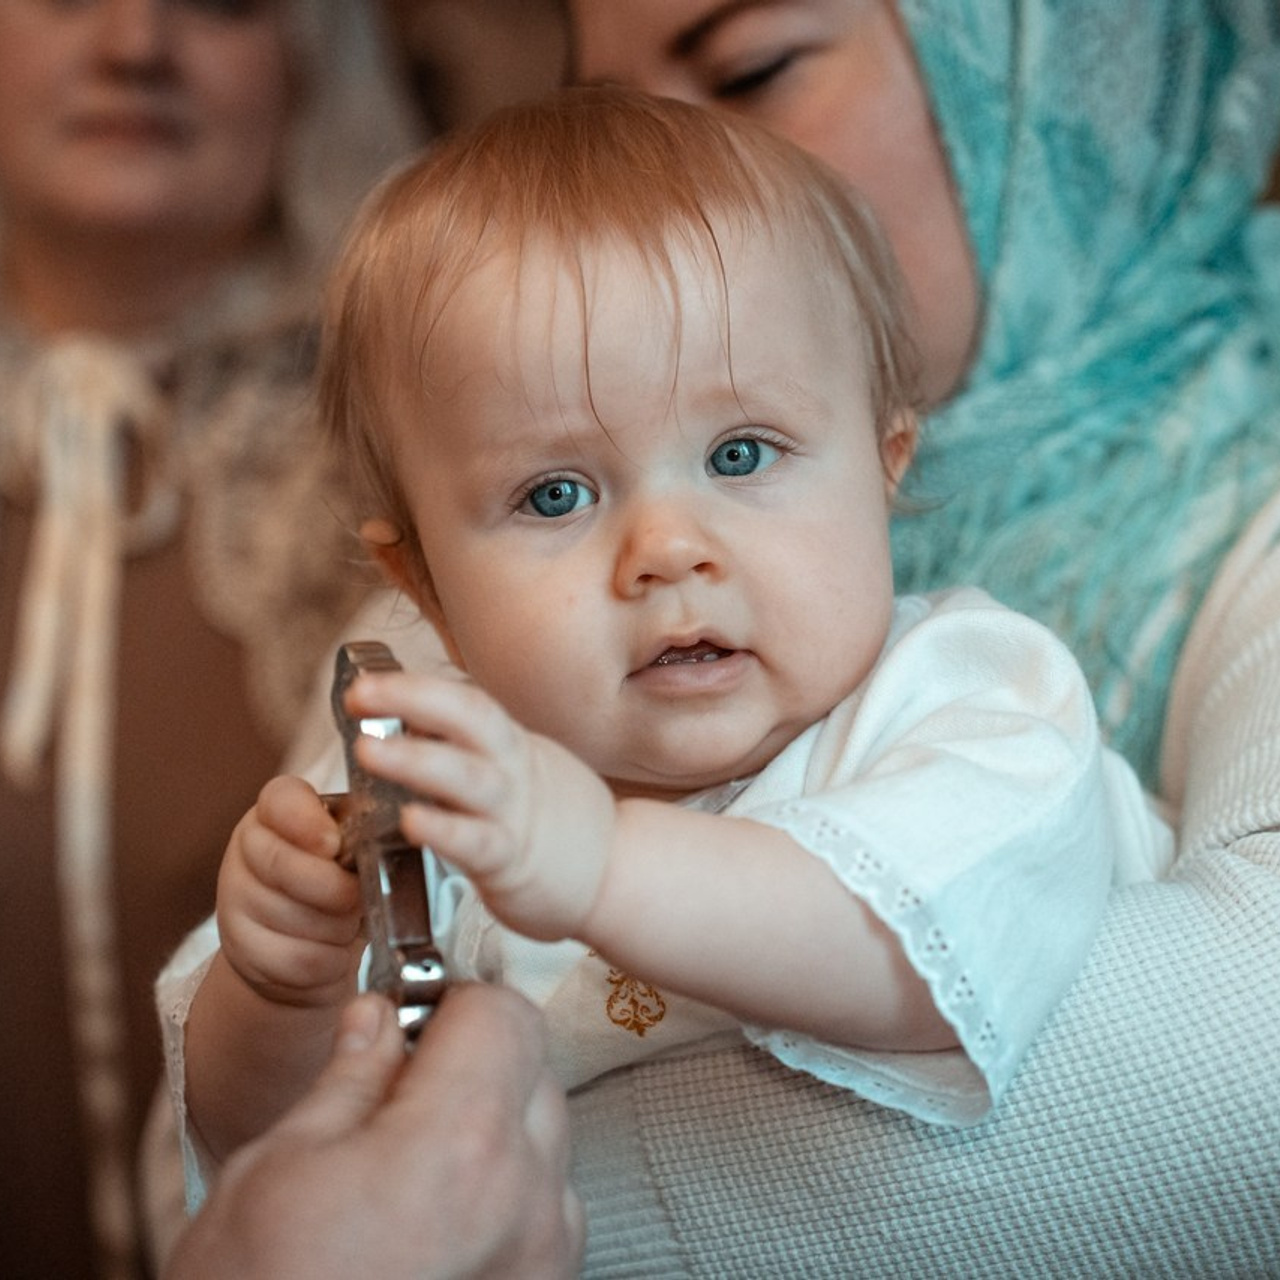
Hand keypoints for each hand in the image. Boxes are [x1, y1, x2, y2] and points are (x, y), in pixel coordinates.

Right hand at [165, 987, 583, 1279]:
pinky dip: (508, 1190)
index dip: (452, 1003)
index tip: (411, 1019)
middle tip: (398, 1091)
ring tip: (411, 1167)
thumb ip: (349, 1079)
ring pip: (546, 1135)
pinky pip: (548, 1205)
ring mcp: (546, 1254)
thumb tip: (378, 1020)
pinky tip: (438, 1218)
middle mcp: (526, 1197)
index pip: (504, 1012)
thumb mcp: (274, 1172)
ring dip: (495, 1125)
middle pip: (533, 1068)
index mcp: (460, 1143)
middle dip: (474, 1060)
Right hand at [217, 774, 363, 1007]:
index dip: (308, 822)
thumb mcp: (351, 848)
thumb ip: (362, 838)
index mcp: (277, 810)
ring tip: (350, 923)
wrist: (301, 941)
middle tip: (360, 896)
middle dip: (334, 888)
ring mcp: (235, 898)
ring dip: (337, 927)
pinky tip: (336, 950)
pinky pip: (295, 958)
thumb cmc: (338, 881)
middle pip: (282, 864)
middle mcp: (247, 847)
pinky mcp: (240, 948)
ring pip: (293, 917)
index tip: (334, 843)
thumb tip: (386, 846)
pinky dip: (329, 959)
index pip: (281, 800)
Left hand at [347, 664, 616, 940]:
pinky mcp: (513, 862)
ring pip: (467, 776)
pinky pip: (477, 841)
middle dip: (411, 698)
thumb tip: (408, 721)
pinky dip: (445, 828)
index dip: (414, 688)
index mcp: (509, 745)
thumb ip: (470, 748)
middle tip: (360, 694)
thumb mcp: (518, 768)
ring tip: (368, 750)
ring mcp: (514, 813)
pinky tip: (412, 820)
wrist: (617, 872)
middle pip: (468, 718)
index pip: (464, 702)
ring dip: (416, 759)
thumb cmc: (555, 820)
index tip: (363, 681)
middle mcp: (512, 769)